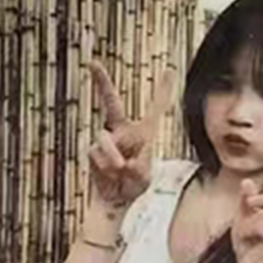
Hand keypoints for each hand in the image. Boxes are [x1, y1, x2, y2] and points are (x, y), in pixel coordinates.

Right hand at [86, 62, 176, 210]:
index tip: (170, 69)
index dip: (163, 90)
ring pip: (104, 139)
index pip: (155, 108)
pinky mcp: (92, 151)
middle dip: (101, 81)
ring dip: (113, 159)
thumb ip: (138, 168)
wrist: (115, 200)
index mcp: (142, 133)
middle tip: (93, 62)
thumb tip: (120, 162)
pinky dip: (106, 168)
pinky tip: (110, 177)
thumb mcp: (144, 178)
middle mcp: (121, 131)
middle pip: (110, 102)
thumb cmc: (134, 185)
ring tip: (120, 172)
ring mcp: (105, 140)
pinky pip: (97, 154)